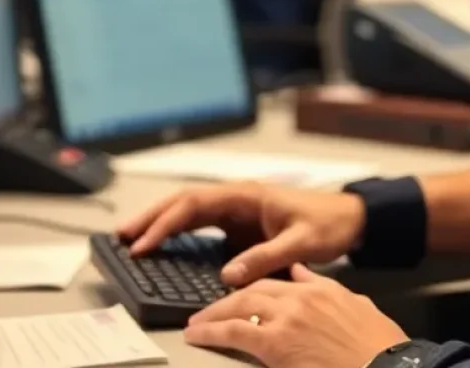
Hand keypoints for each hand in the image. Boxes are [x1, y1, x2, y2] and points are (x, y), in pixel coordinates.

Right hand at [118, 183, 365, 285]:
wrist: (348, 218)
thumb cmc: (328, 222)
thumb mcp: (302, 242)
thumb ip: (266, 257)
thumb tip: (229, 275)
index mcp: (248, 195)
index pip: (196, 204)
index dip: (166, 223)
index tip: (143, 243)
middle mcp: (238, 199)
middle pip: (184, 203)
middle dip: (152, 218)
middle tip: (121, 237)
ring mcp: (237, 211)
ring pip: (189, 212)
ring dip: (161, 224)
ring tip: (132, 240)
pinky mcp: (239, 226)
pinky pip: (201, 227)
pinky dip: (178, 234)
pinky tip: (163, 248)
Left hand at [184, 263, 407, 367]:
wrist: (386, 367)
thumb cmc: (380, 348)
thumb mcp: (359, 308)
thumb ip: (329, 290)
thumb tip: (306, 275)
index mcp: (323, 289)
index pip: (282, 281)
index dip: (258, 287)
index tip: (244, 294)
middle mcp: (302, 297)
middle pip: (255, 290)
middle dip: (229, 300)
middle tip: (209, 311)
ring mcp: (288, 318)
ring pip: (240, 305)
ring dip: (214, 314)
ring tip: (197, 323)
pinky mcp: (276, 343)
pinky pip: (236, 332)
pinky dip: (213, 331)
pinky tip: (197, 335)